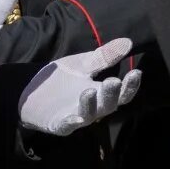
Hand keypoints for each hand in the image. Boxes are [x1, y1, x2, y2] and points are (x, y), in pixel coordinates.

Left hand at [19, 39, 140, 135]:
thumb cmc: (63, 79)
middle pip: (107, 105)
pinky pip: (65, 126)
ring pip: (88, 115)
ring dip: (91, 104)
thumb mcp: (83, 64)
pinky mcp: (58, 124)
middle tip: (114, 81)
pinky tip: (75, 118)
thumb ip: (103, 56)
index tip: (136, 72)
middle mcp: (92, 108)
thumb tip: (127, 42)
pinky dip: (70, 123)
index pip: (121, 93)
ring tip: (89, 91)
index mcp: (100, 93)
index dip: (130, 85)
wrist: (33, 89)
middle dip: (111, 94)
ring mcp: (75, 116)